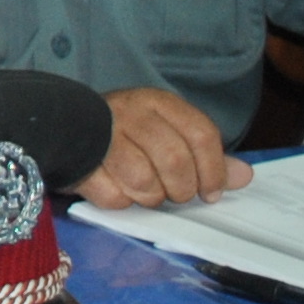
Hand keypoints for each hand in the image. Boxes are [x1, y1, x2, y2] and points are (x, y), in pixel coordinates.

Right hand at [72, 85, 251, 208]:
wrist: (58, 125)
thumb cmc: (124, 134)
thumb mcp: (167, 134)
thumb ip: (206, 156)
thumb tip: (245, 176)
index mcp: (157, 102)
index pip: (201, 134)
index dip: (213, 170)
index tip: (211, 193)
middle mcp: (131, 112)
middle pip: (175, 161)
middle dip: (182, 189)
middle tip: (175, 195)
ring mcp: (102, 136)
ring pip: (144, 181)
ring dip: (150, 197)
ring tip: (145, 191)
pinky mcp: (80, 162)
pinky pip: (113, 196)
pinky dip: (121, 201)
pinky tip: (116, 189)